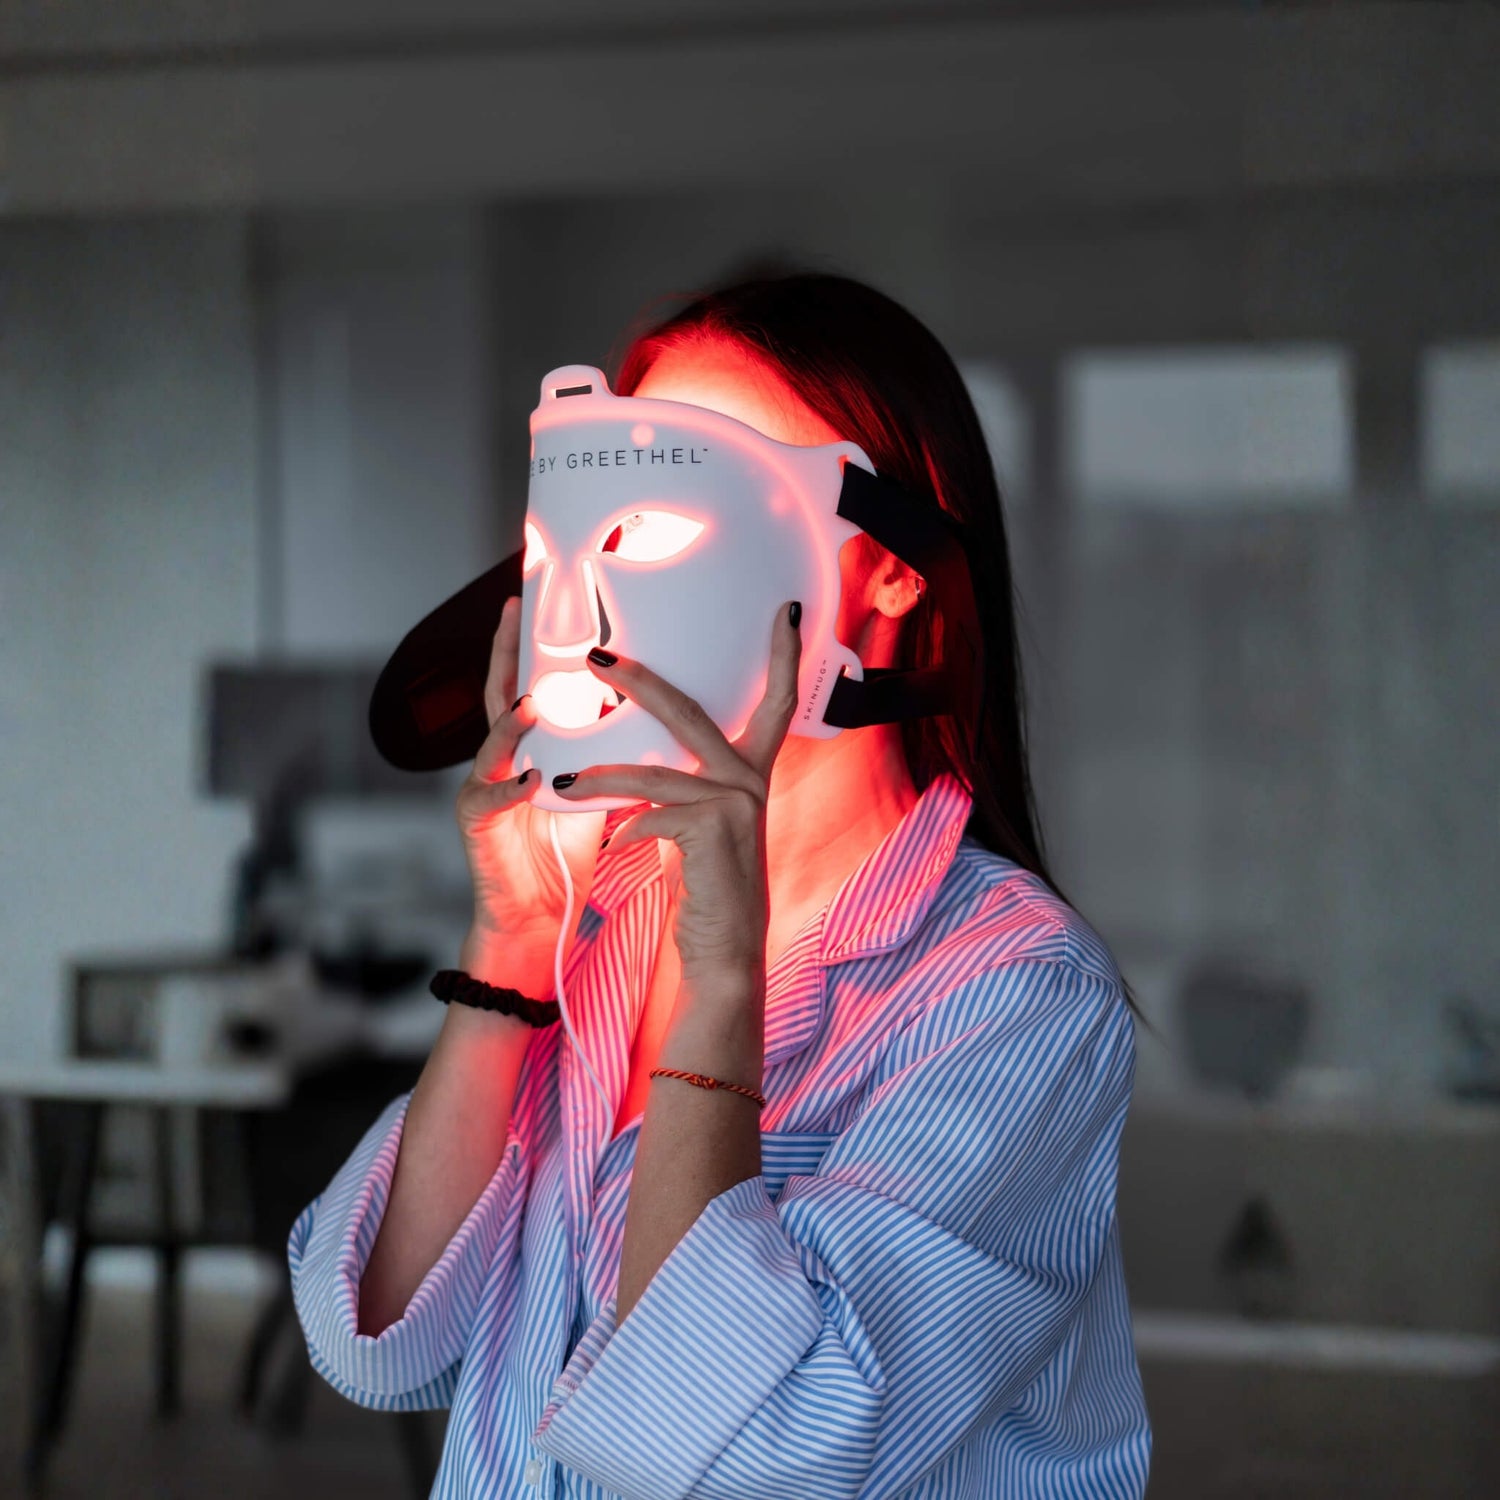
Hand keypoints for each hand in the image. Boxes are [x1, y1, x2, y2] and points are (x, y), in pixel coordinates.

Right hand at [455, 595, 606, 959]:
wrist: (539, 917)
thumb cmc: (566, 852)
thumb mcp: (595, 788)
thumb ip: (611, 749)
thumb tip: (657, 709)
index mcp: (530, 746)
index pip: (531, 681)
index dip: (534, 642)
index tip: (538, 596)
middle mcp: (499, 758)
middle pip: (498, 694)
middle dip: (504, 652)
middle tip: (514, 610)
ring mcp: (482, 788)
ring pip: (491, 743)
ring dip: (511, 722)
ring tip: (532, 700)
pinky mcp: (477, 825)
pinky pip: (493, 800)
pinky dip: (512, 787)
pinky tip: (531, 777)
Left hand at [550, 601, 802, 992]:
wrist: (725, 955)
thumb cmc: (709, 889)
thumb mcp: (703, 825)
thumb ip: (686, 785)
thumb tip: (640, 758)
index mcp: (754, 774)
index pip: (777, 704)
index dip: (784, 658)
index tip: (785, 613)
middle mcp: (752, 782)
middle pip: (691, 713)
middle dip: (640, 681)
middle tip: (598, 657)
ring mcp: (737, 805)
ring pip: (653, 772)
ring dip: (602, 776)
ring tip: (564, 779)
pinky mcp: (714, 832)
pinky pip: (650, 816)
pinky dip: (624, 829)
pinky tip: (614, 845)